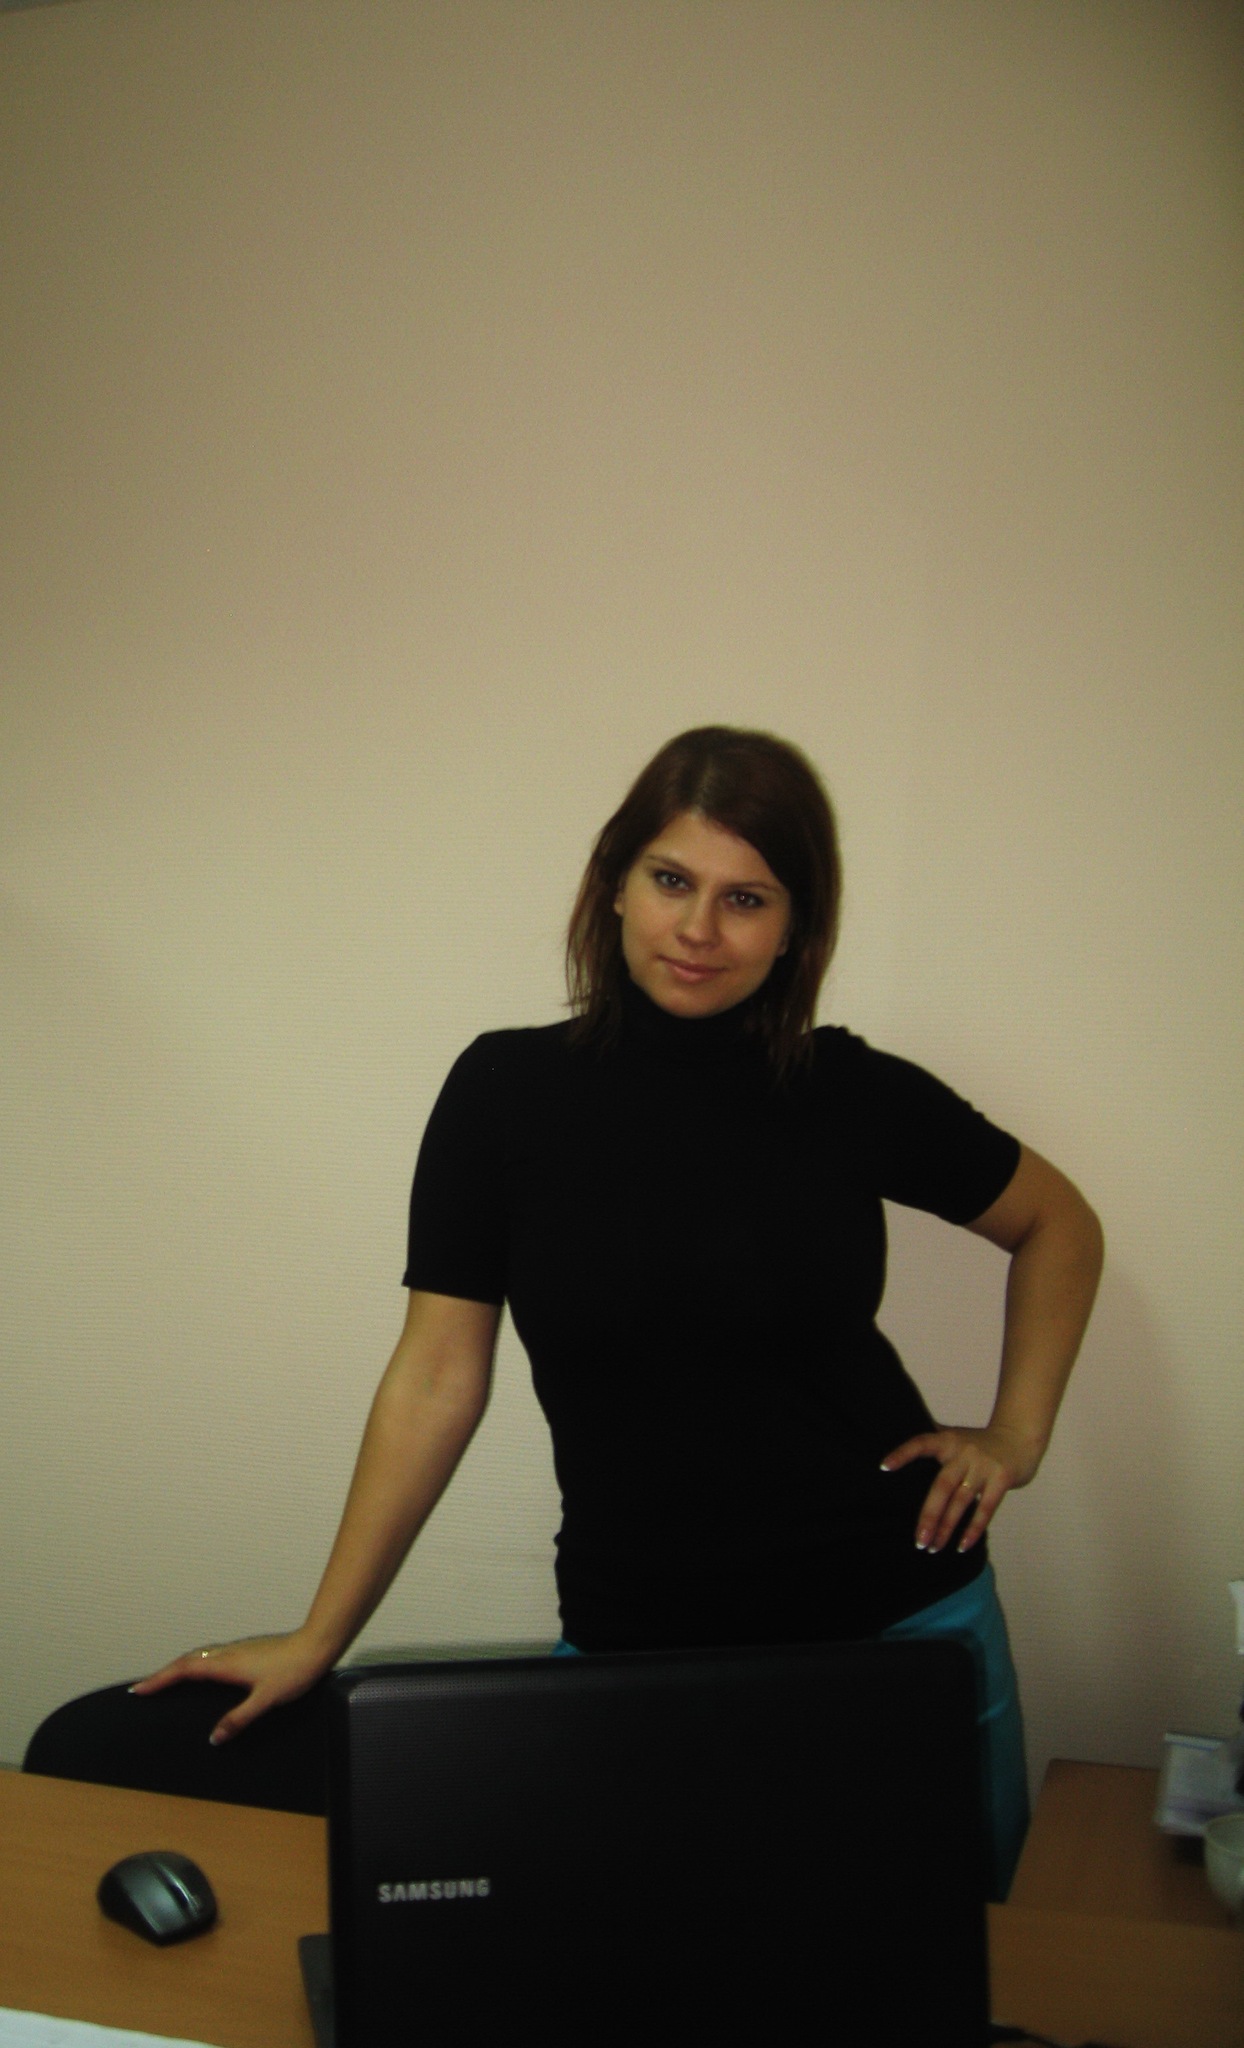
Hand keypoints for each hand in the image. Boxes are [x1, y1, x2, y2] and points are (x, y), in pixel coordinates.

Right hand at [129, 1629, 333, 1745]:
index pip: (184, 1670)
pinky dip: (198, 1663)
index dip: (160, 1679)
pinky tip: (204, 1673)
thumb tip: (214, 1737)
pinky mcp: (248, 1650)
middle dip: (164, 1674)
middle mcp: (228, 1653)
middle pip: (187, 1660)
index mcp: (226, 1664)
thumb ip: (238, 1719)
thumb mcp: (265, 1700)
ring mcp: (238, 1649)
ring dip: (180, 1666)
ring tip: (167, 1680)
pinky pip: (213, 1655)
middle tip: (146, 1687)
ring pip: (200, 1655)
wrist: (316, 1645)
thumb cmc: (294, 1670)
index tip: (140, 1689)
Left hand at [879, 1424, 1043, 1555]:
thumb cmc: (980, 1444)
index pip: (921, 1444)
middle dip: (929, 1516)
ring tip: (934, 1547)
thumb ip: (934, 1445)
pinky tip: (962, 1546)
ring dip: (947, 1527)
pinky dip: (973, 1529)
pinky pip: (986, 1509)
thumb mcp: (956, 1438)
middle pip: (942, 1486)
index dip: (903, 1454)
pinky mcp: (1002, 1478)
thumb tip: (897, 1456)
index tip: (884, 1468)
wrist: (1020, 1438)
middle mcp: (964, 1452)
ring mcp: (984, 1465)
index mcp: (948, 1440)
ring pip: (961, 1501)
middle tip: (918, 1541)